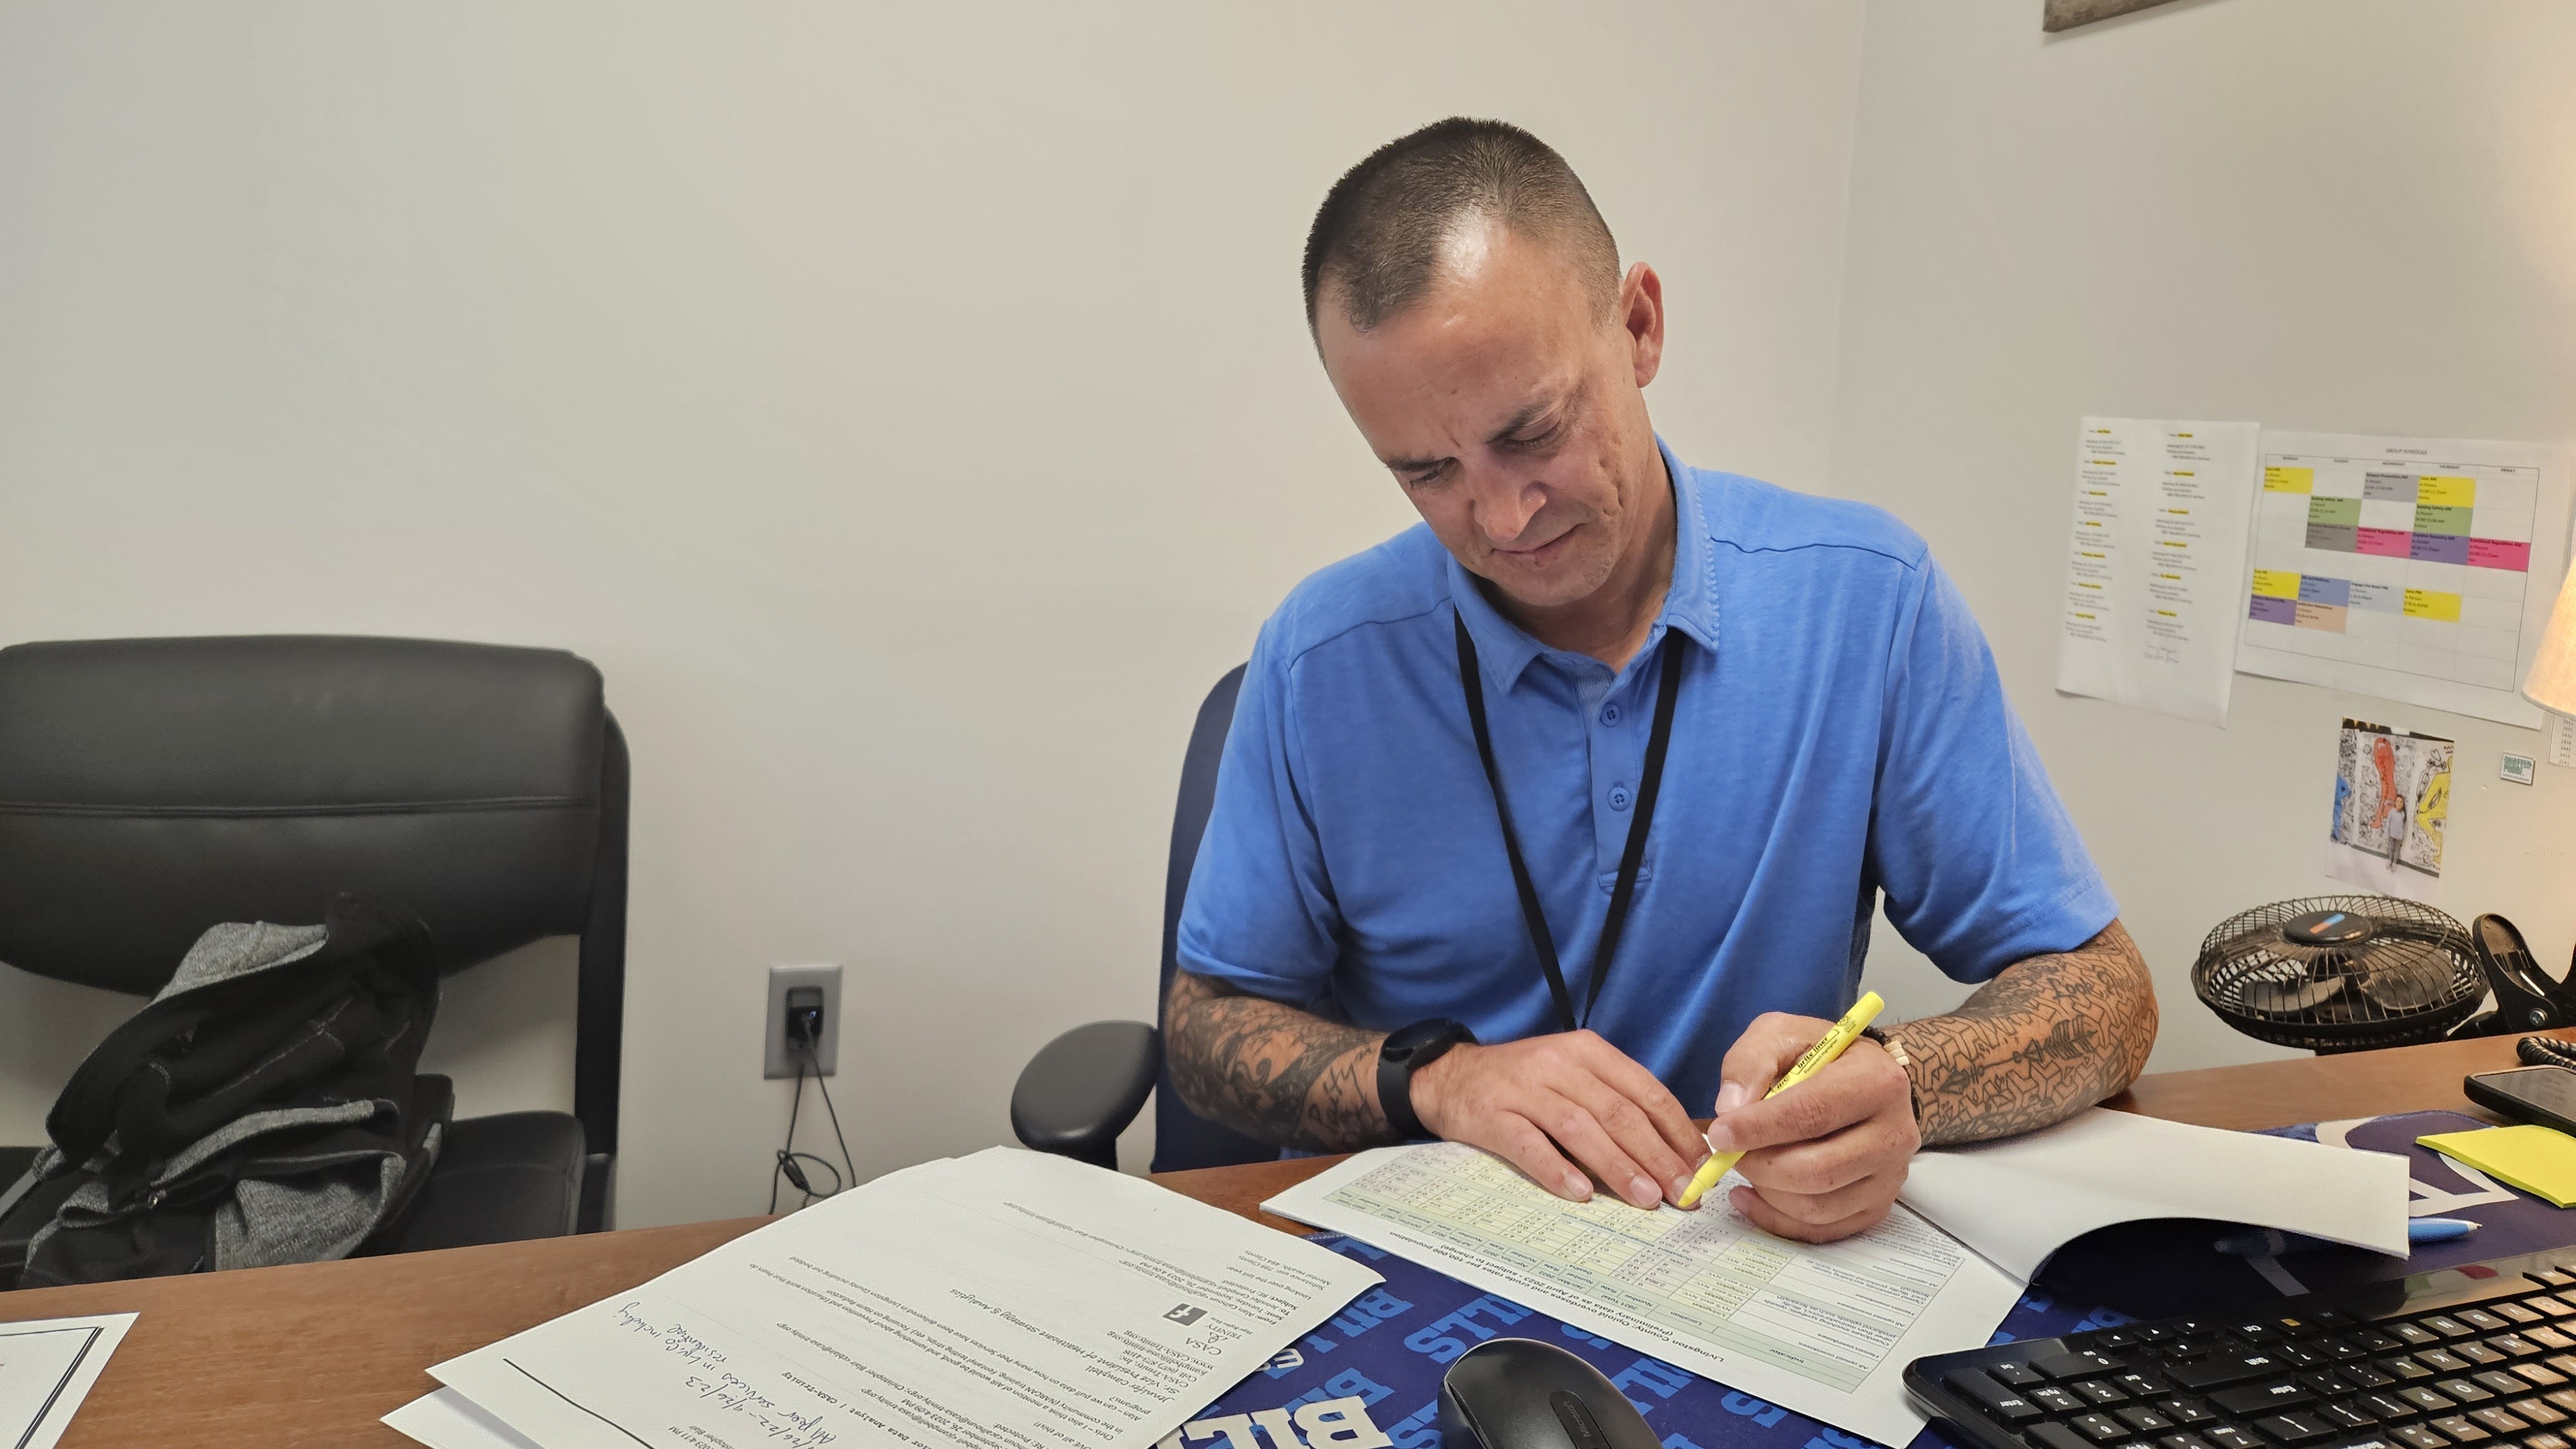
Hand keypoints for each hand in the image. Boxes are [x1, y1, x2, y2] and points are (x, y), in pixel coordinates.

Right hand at [1408, 1030, 1707, 1208]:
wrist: (1449, 1076)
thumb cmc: (1524, 1084)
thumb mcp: (1573, 1077)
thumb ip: (1616, 1103)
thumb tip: (1674, 1152)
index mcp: (1588, 1052)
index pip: (1645, 1091)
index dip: (1677, 1131)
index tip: (1701, 1168)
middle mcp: (1558, 1065)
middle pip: (1619, 1112)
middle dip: (1657, 1156)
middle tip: (1684, 1194)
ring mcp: (1523, 1089)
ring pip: (1581, 1128)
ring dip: (1618, 1166)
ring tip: (1646, 1198)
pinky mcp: (1492, 1116)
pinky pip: (1529, 1145)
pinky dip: (1557, 1170)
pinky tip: (1581, 1194)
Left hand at [1702, 1012, 1918, 1241]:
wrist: (1867, 1080)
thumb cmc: (1820, 1055)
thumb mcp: (1780, 1034)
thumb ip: (1750, 1062)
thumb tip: (1730, 1109)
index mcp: (1877, 1081)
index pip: (1812, 1114)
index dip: (1758, 1128)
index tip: (1720, 1132)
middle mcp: (1895, 1134)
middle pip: (1816, 1170)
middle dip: (1759, 1165)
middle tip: (1727, 1152)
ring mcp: (1890, 1177)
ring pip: (1817, 1206)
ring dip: (1766, 1192)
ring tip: (1742, 1166)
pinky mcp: (1877, 1206)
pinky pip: (1822, 1229)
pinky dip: (1776, 1218)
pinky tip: (1750, 1194)